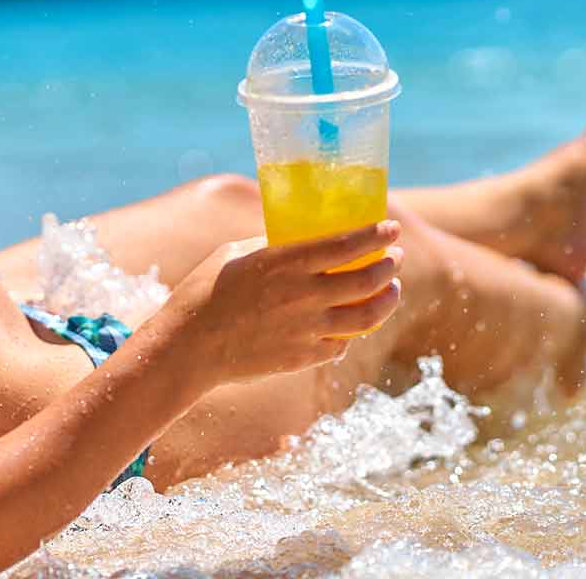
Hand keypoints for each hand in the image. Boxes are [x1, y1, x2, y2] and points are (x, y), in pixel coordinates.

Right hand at [160, 221, 404, 387]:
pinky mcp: (302, 358)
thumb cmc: (205, 291)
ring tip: (392, 291)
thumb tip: (296, 237)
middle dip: (390, 266)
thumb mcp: (236, 253)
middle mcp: (304, 296)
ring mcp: (307, 330)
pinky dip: (353, 332)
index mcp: (287, 262)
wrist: (189, 347)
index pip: (348, 244)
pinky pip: (342, 345)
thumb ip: (272, 245)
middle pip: (367, 280)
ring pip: (367, 316)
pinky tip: (355, 323)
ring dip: (387, 300)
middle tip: (395, 259)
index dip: (377, 235)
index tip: (392, 228)